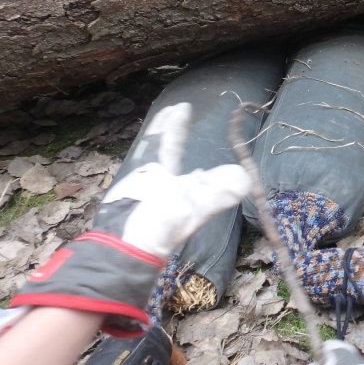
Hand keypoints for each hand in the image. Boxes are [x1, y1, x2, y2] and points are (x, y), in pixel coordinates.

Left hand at [9, 103, 250, 333]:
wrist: (118, 258)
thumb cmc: (152, 225)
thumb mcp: (190, 205)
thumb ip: (218, 190)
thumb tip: (245, 177)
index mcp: (153, 168)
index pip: (166, 138)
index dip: (175, 123)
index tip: (182, 106)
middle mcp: (140, 178)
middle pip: (151, 148)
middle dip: (162, 132)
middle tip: (168, 117)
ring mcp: (133, 196)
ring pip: (147, 168)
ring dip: (159, 156)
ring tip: (170, 154)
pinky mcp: (131, 216)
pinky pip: (148, 189)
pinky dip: (160, 182)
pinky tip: (168, 194)